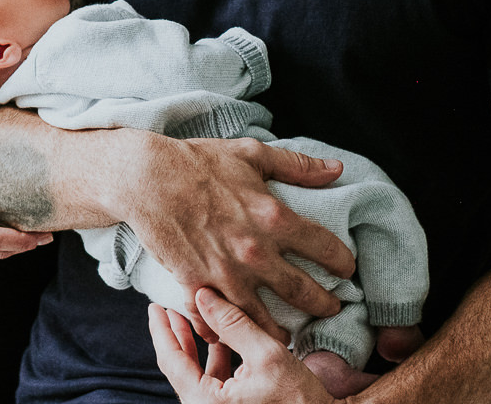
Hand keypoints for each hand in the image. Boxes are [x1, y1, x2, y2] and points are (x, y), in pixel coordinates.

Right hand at [120, 136, 355, 342]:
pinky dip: (224, 332)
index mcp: (275, 218)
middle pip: (306, 294)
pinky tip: (232, 335)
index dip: (344, 263)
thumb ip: (296, 165)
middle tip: (330, 309)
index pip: (328, 250)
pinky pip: (216, 321)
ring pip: (266, 320)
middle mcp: (256, 252)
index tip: (345, 269)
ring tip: (288, 335)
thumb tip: (336, 169)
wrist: (145, 178)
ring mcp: (226, 273)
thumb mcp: (250, 154)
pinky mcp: (197, 284)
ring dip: (281, 332)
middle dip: (325, 305)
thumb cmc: (197, 162)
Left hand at [149, 288, 334, 403]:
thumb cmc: (300, 402)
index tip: (154, 307)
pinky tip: (221, 339)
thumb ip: (234, 324)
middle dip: (176, 335)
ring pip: (196, 374)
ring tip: (194, 317)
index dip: (162, 330)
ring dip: (196, 345)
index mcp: (204, 403)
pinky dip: (214, 359)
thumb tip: (203, 296)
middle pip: (180, 366)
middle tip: (167, 307)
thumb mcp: (268, 356)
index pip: (171, 360)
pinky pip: (213, 383)